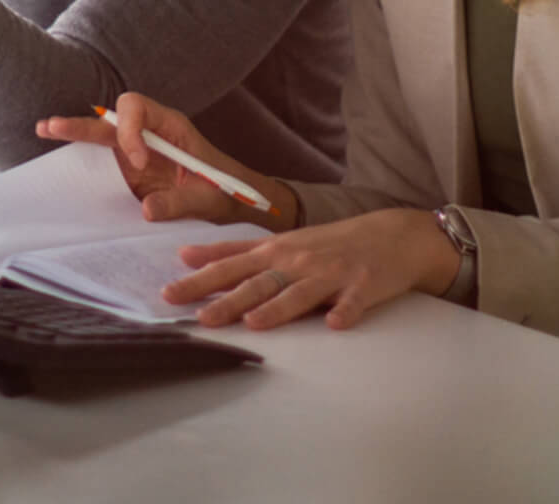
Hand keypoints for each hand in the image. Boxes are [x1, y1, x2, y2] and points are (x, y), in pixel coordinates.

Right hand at [35, 92, 290, 227]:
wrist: (231, 202)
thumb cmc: (225, 192)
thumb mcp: (208, 198)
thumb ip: (179, 203)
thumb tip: (146, 210)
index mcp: (171, 127)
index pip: (139, 109)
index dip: (131, 131)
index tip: (139, 162)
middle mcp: (149, 133)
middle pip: (112, 118)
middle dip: (84, 123)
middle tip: (54, 127)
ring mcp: (137, 151)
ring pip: (102, 135)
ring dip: (75, 132)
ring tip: (44, 129)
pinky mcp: (129, 171)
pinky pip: (102, 159)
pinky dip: (81, 155)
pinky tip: (59, 156)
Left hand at [165, 208, 460, 330]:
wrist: (389, 236)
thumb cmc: (327, 243)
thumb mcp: (278, 242)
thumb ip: (232, 251)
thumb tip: (184, 254)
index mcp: (276, 252)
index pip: (230, 266)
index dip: (199, 280)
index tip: (168, 293)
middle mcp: (298, 261)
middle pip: (259, 283)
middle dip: (229, 300)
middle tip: (201, 318)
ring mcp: (331, 274)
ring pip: (301, 293)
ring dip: (278, 307)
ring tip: (255, 322)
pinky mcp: (363, 286)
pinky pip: (353, 302)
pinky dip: (344, 312)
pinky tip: (336, 324)